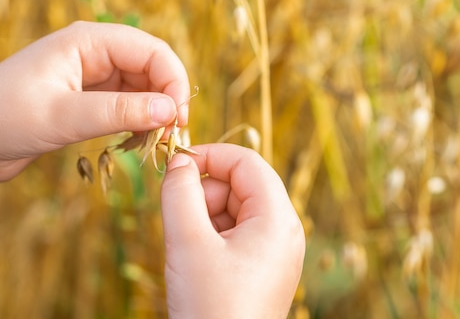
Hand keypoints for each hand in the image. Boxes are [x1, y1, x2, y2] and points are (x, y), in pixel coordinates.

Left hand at [0, 21, 189, 185]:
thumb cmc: (3, 120)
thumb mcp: (64, 116)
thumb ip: (120, 112)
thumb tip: (171, 111)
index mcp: (87, 40)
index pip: (151, 51)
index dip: (173, 81)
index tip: (178, 119)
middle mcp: (93, 53)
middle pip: (151, 67)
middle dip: (167, 98)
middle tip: (171, 135)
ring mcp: (92, 76)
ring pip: (143, 88)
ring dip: (154, 113)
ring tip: (153, 143)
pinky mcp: (88, 100)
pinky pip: (127, 105)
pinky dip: (138, 123)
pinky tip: (136, 142)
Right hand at [161, 144, 305, 318]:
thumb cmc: (210, 307)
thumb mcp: (187, 242)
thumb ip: (179, 192)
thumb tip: (178, 162)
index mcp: (278, 219)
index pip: (246, 162)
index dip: (209, 155)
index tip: (175, 165)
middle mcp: (284, 231)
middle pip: (240, 185)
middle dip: (204, 192)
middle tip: (177, 219)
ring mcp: (274, 252)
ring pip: (234, 209)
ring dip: (203, 216)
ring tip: (187, 249)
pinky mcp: (261, 268)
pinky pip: (234, 233)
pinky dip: (209, 236)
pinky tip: (196, 260)